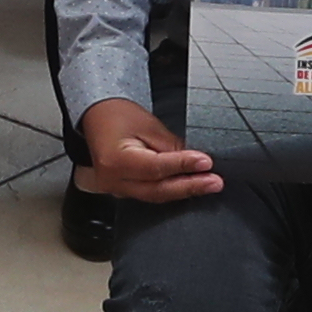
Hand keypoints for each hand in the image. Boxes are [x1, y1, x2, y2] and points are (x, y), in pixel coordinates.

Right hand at [76, 98, 219, 205]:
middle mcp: (113, 180)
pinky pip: (150, 194)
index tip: (206, 163)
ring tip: (207, 184)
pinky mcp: (122, 191)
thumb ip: (171, 147)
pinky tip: (188, 187)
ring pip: (155, 196)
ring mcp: (116, 189)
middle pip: (157, 190)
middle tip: (214, 182)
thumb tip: (194, 162)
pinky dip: (170, 191)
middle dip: (189, 186)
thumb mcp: (148, 124)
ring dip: (183, 191)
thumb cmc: (117, 115)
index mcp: (115, 161)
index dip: (183, 166)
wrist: (97, 116)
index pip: (156, 168)